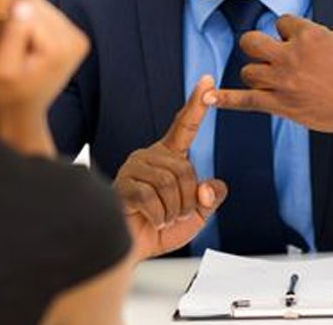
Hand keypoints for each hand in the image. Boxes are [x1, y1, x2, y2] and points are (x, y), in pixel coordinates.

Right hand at [0, 0, 89, 155]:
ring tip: (23, 50)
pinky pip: (48, 16)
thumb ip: (12, 35)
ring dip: (27, 22)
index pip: (27, 11)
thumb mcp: (2, 68)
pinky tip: (31, 46)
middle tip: (15, 50)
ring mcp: (78, 38)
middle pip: (38, 7)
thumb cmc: (10, 92)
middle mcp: (76, 40)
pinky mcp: (76, 36)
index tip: (9, 49)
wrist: (25, 107)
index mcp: (60, 48)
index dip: (10, 25)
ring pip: (42, 8)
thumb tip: (22, 4)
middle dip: (20, 21)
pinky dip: (35, 26)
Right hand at [115, 75, 227, 259]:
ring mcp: (134, 168)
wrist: (132, 251)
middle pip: (185, 169)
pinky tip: (150, 221)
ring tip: (162, 218)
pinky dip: (158, 217)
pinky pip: (151, 198)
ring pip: (169, 183)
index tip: (207, 81)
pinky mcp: (122, 184)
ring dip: (173, 210)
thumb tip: (208, 187)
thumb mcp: (197, 214)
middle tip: (176, 214)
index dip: (197, 104)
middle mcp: (150, 156)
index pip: (184, 126)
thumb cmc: (159, 229)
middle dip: (188, 200)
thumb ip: (210, 197)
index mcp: (169, 157)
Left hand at [206, 15, 332, 167]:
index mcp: (308, 35)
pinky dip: (225, 99)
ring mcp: (284, 82)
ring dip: (257, 72)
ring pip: (249, 70)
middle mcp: (291, 56)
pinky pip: (246, 101)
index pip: (281, 22)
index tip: (301, 43)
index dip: (289, 32)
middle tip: (270, 54)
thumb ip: (315, 35)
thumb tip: (296, 36)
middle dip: (258, 45)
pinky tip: (208, 99)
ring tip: (272, 79)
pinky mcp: (283, 106)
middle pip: (252, 41)